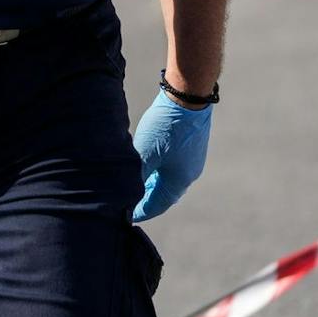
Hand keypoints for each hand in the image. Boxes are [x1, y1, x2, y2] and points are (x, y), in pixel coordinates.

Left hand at [132, 91, 212, 220]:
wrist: (188, 99)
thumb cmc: (165, 128)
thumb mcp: (145, 153)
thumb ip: (137, 175)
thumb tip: (126, 193)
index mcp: (178, 181)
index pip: (158, 204)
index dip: (142, 211)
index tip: (128, 217)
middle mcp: (188, 174)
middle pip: (164, 193)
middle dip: (146, 198)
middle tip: (128, 202)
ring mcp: (191, 159)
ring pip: (168, 178)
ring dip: (152, 182)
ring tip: (135, 184)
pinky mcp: (190, 145)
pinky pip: (172, 165)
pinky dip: (158, 169)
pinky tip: (147, 162)